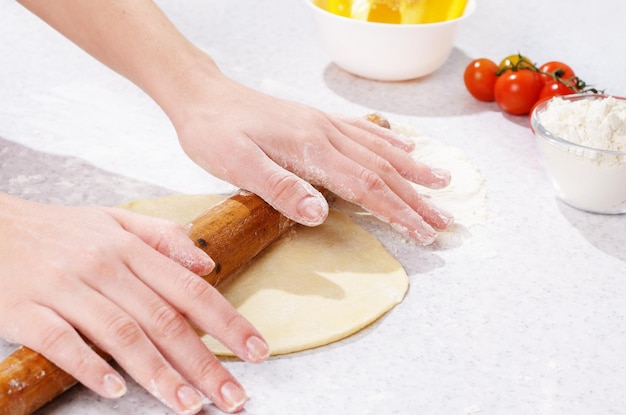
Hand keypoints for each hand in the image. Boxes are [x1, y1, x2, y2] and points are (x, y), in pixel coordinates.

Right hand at [0, 194, 268, 413]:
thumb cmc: (58, 230)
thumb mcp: (113, 220)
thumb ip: (163, 238)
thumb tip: (207, 265)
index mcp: (130, 249)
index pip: (191, 290)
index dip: (228, 323)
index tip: (257, 351)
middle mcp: (105, 267)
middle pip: (165, 321)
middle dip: (204, 363)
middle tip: (233, 396)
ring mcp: (65, 289)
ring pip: (122, 336)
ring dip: (160, 374)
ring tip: (190, 404)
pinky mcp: (26, 310)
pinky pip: (62, 343)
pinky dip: (90, 367)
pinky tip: (117, 391)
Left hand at [172, 75, 453, 244]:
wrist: (202, 96)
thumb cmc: (214, 133)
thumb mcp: (236, 165)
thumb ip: (280, 188)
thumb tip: (320, 214)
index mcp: (310, 149)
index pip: (365, 185)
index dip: (397, 211)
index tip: (422, 232)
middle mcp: (325, 134)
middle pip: (382, 170)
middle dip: (415, 198)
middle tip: (443, 220)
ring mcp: (323, 124)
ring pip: (379, 150)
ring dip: (412, 170)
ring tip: (441, 183)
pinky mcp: (316, 120)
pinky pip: (363, 131)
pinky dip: (389, 143)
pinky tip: (404, 149)